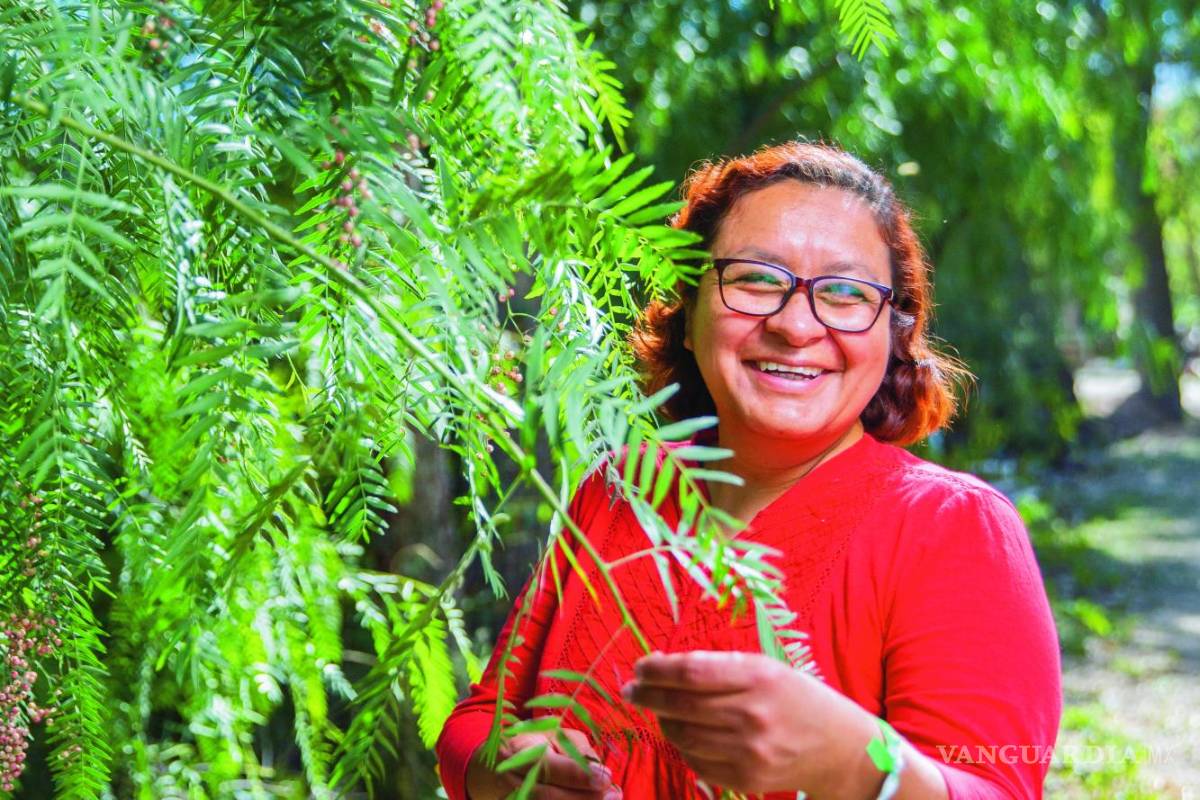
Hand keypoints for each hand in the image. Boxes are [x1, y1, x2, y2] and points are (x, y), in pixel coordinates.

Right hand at [465, 727, 620, 799]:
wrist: (500, 762)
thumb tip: (601, 773)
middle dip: (585, 797)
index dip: (576, 774)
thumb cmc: (537, 742)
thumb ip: (577, 751)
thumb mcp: (557, 734)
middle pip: (548, 795)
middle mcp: (512, 777)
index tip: (604, 777)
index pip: (547, 764)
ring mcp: (514, 797)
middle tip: (614, 795)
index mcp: (520, 748)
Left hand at [622, 650, 881, 796]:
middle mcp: (751, 714)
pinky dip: (683, 747)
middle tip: (632, 690)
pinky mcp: (745, 778)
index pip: (691, 671)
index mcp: (758, 677)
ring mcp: (748, 751)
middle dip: (648, 695)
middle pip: (681, 705)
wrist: (840, 748)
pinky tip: (685, 734)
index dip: (658, 669)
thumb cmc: (797, 698)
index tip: (640, 667)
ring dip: (663, 721)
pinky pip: (696, 762)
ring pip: (683, 736)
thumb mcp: (766, 668)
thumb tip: (664, 667)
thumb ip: (719, 666)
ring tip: (660, 711)